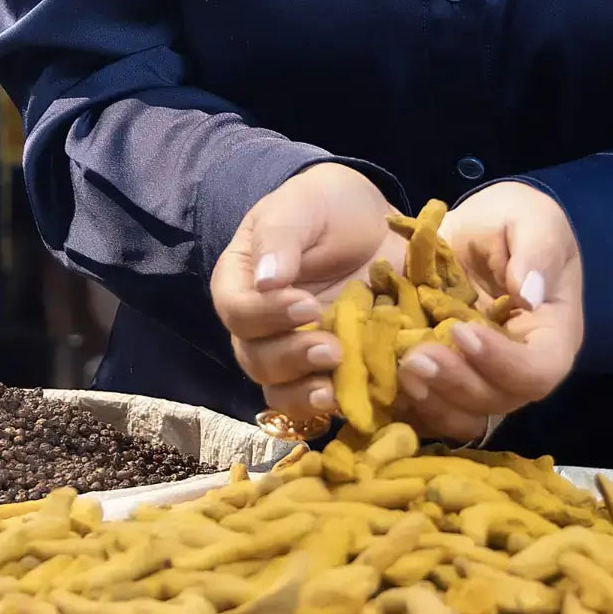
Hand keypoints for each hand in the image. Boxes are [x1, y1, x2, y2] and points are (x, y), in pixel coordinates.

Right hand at [211, 162, 403, 420]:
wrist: (376, 225)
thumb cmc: (329, 207)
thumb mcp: (304, 206)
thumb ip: (282, 237)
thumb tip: (267, 280)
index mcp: (242, 282)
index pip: (237, 310)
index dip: (267, 316)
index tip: (307, 305)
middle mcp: (258, 325)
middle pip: (254, 357)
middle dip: (291, 357)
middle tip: (331, 348)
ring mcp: (290, 351)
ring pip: (277, 388)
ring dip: (302, 393)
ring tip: (334, 389)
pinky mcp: (324, 370)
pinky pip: (311, 401)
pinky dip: (326, 407)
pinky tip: (349, 403)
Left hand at [396, 181, 583, 442]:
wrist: (464, 231)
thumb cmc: (506, 221)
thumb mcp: (528, 217)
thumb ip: (536, 249)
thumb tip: (528, 293)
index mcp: (550, 333)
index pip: (538, 370)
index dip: (501, 361)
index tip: (461, 331)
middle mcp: (517, 368)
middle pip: (496, 400)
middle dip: (454, 382)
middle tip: (415, 356)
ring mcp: (478, 380)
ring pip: (460, 416)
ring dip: (428, 400)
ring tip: (398, 368)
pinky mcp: (443, 382)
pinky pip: (426, 409)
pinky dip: (404, 402)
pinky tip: (380, 377)